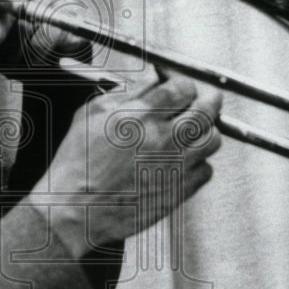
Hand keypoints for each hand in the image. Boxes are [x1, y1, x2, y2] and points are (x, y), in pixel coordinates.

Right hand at [25, 73, 222, 258]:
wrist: (76, 208)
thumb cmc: (78, 163)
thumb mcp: (92, 113)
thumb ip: (127, 93)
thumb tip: (151, 80)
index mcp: (140, 115)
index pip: (182, 88)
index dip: (185, 83)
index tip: (181, 85)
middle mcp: (163, 138)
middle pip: (206, 110)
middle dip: (209, 100)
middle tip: (206, 99)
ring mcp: (175, 165)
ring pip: (212, 140)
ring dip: (207, 131)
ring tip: (196, 130)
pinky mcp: (179, 190)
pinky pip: (206, 170)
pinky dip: (200, 162)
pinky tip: (185, 159)